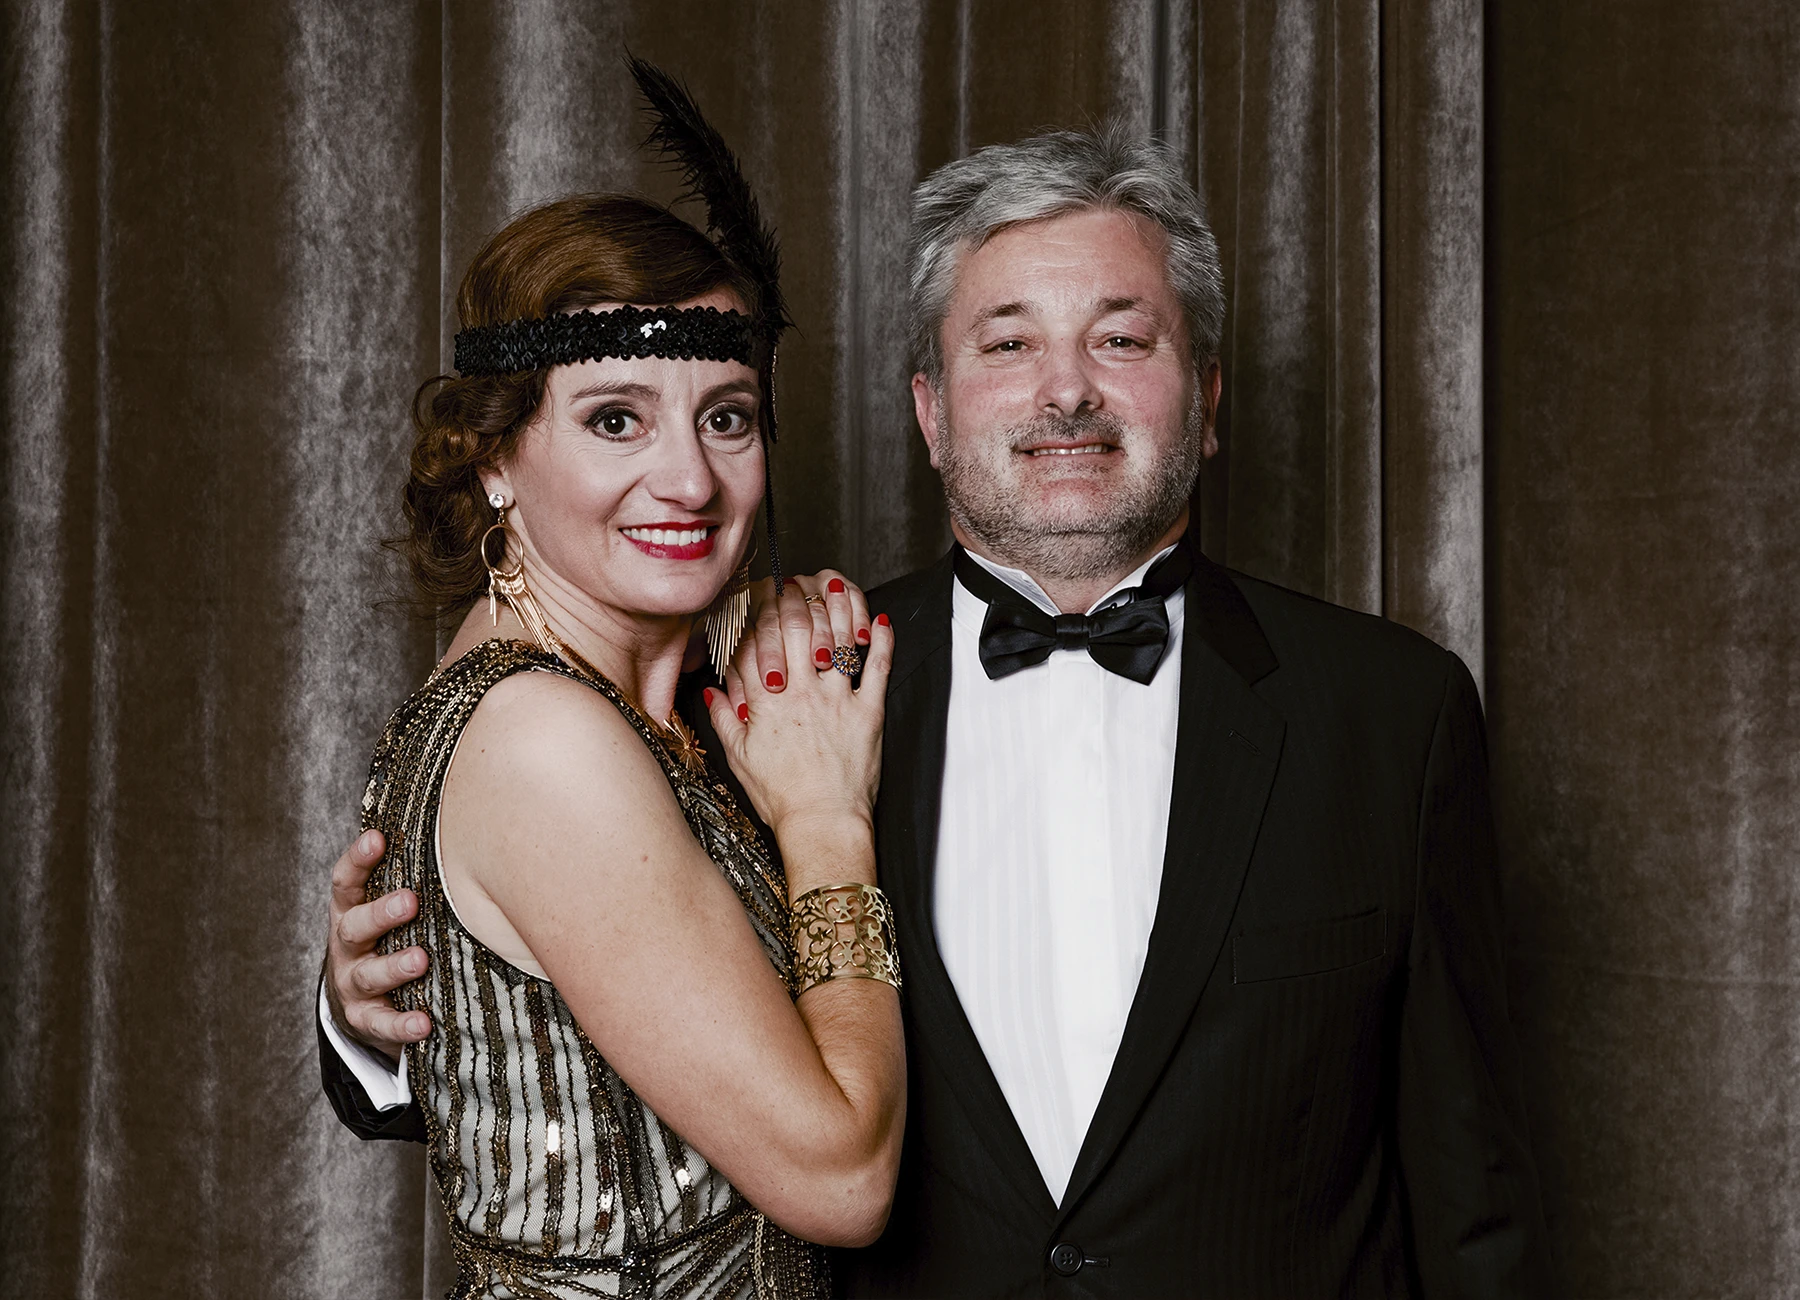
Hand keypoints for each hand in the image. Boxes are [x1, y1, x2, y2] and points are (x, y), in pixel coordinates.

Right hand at [325, 829, 431, 1062]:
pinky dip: (401, 1025)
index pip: (346, 882)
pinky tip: (423, 1023)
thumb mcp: (389, 906)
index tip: (378, 838)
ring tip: (421, 960)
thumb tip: (462, 821)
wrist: (360, 999)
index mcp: (351, 910)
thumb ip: (412, 875)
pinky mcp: (363, 1019)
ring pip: (369, 974)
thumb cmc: (389, 935)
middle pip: (356, 925)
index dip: (359, 860)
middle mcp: (347, 945)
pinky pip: (381, 1023)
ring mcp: (352, 982)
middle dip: (381, 913)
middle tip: (410, 900)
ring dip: (394, 967)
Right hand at [704, 585, 892, 850]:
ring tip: (836, 583)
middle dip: (796, 596)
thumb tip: (712, 691)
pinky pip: (878, 668)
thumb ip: (724, 719)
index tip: (764, 594)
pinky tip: (879, 621)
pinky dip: (882, 641)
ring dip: (837, 604)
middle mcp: (801, 693)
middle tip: (797, 580)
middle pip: (796, 628)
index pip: (758, 641)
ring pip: (837, 638)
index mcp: (766, 703)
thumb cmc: (783, 798)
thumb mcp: (739, 759)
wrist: (822, 824)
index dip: (760, 610)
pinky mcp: (869, 712)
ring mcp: (837, 700)